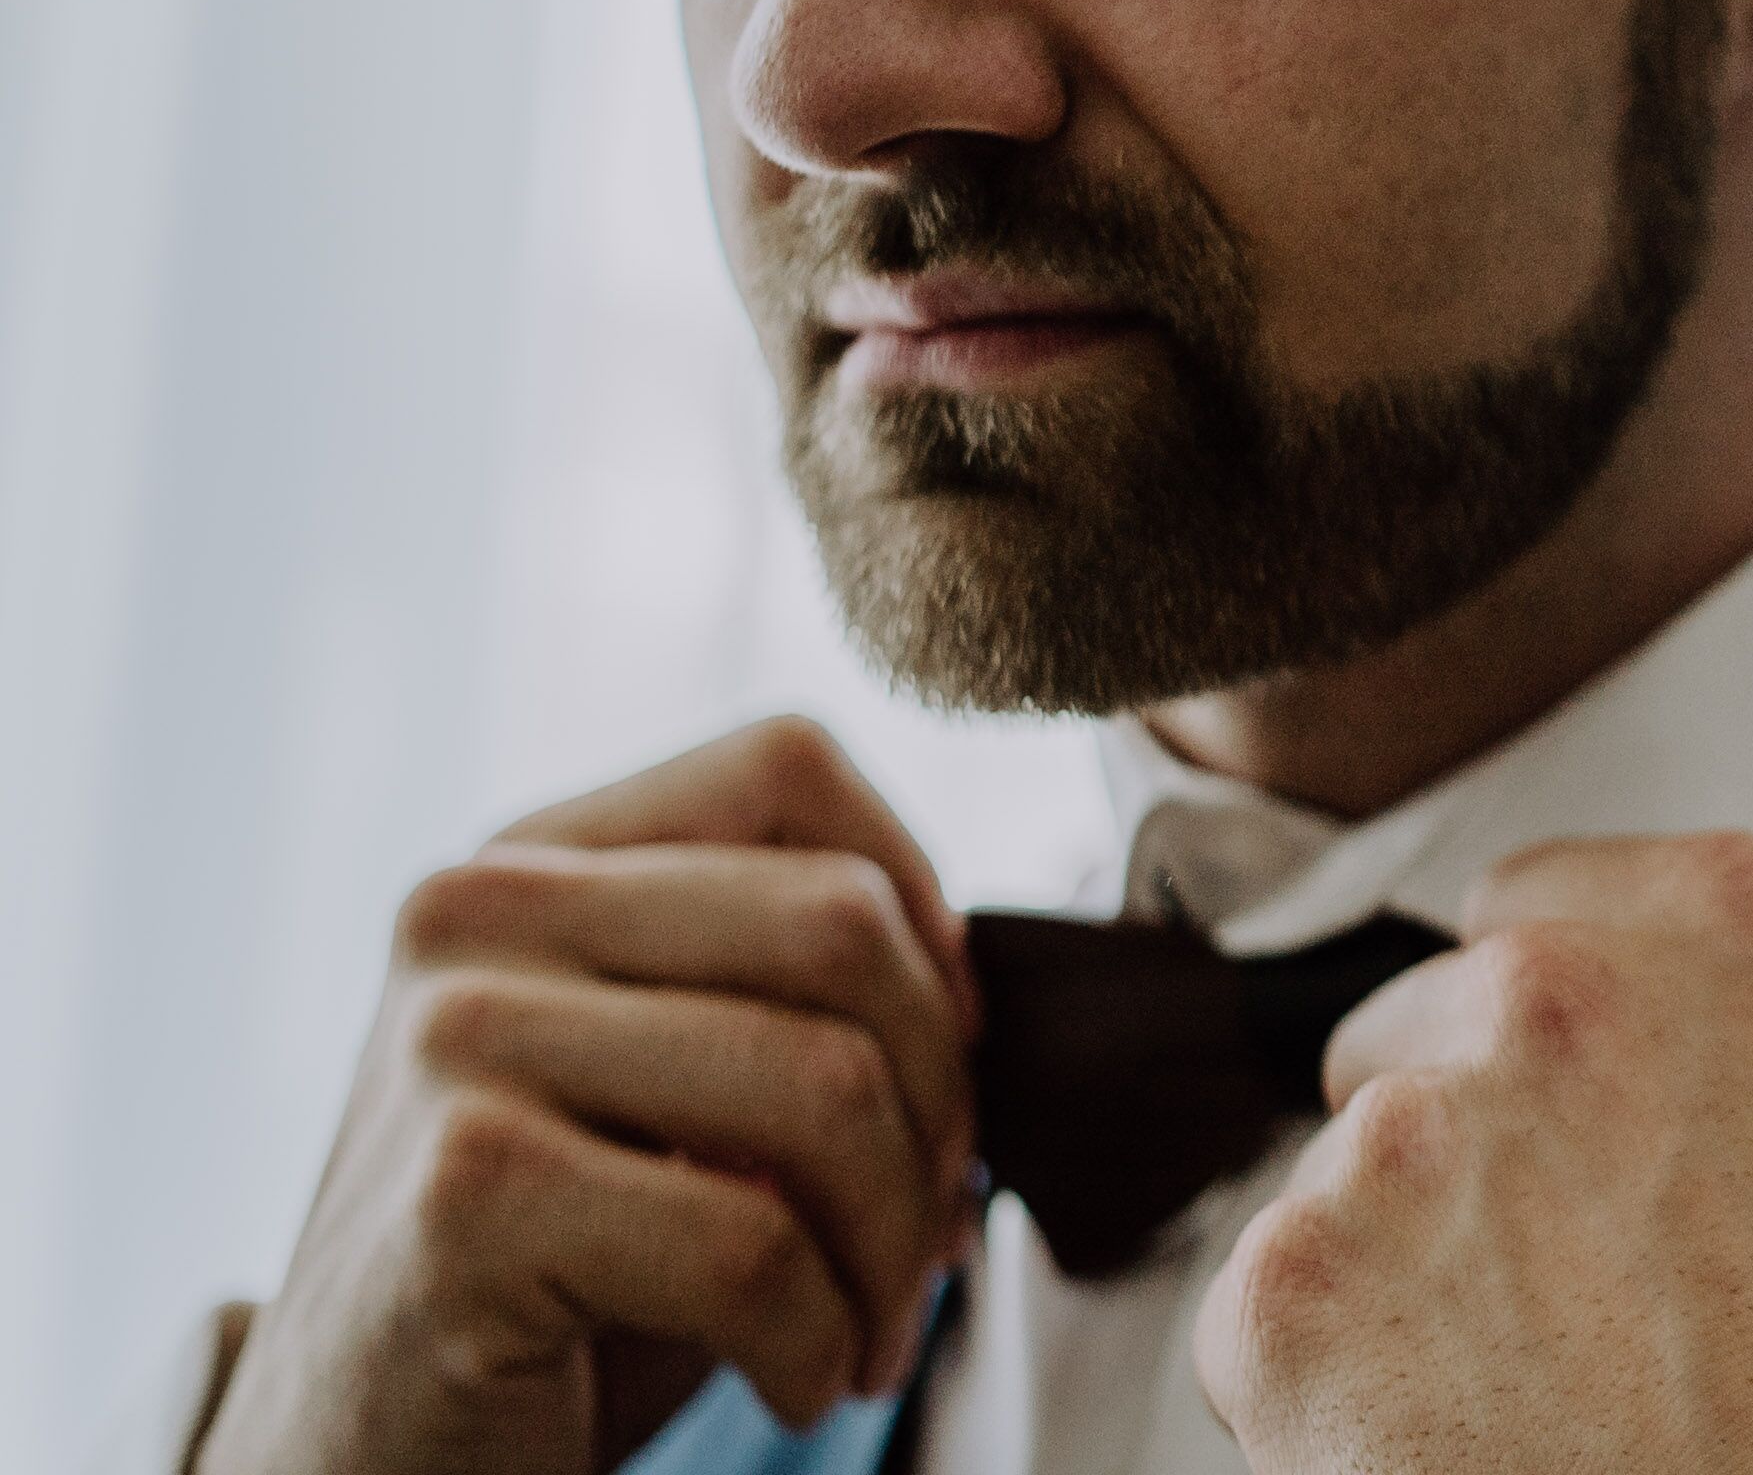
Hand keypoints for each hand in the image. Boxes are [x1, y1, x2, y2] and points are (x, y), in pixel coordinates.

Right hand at [195, 717, 977, 1474]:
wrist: (360, 1454)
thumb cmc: (560, 1276)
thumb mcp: (660, 1087)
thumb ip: (776, 990)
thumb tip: (972, 984)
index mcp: (529, 858)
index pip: (788, 766)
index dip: (918, 909)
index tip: (944, 1055)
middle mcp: (474, 916)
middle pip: (839, 924)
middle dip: (940, 1099)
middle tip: (928, 1233)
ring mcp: (457, 1044)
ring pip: (822, 1085)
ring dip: (895, 1244)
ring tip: (875, 1326)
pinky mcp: (467, 1196)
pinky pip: (752, 1246)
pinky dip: (823, 1342)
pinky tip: (800, 1381)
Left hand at [1192, 831, 1752, 1474]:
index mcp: (1731, 930)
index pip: (1547, 896)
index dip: (1562, 1023)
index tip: (1581, 1098)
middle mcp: (1557, 988)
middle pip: (1424, 1026)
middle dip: (1474, 1141)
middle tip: (1569, 1278)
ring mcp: (1412, 1128)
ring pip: (1346, 1170)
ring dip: (1406, 1258)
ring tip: (1527, 1381)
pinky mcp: (1297, 1280)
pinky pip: (1265, 1308)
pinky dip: (1326, 1382)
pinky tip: (1447, 1439)